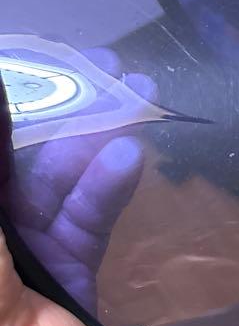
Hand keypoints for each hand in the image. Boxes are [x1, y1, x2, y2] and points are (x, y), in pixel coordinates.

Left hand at [5, 49, 152, 314]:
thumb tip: (4, 85)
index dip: (12, 93)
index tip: (39, 55)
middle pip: (14, 148)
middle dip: (55, 103)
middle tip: (98, 63)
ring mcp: (17, 248)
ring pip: (56, 175)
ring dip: (94, 134)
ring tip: (138, 91)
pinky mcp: (68, 270)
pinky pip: (88, 215)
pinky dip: (108, 184)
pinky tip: (129, 156)